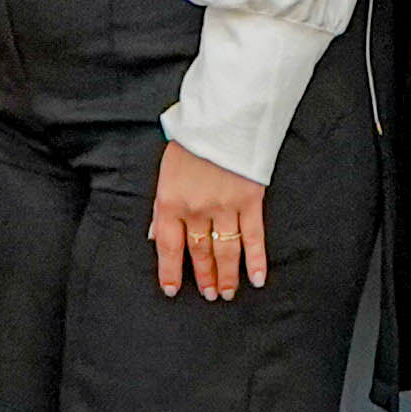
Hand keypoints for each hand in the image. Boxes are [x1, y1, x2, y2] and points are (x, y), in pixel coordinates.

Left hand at [151, 141, 272, 300]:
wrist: (223, 117)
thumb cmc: (192, 140)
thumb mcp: (166, 170)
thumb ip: (161, 205)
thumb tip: (154, 233)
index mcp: (171, 201)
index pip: (167, 246)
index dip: (169, 271)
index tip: (172, 290)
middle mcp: (196, 210)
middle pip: (199, 252)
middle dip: (203, 276)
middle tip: (208, 294)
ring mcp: (225, 207)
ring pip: (225, 250)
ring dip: (227, 274)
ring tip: (227, 293)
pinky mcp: (250, 200)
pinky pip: (253, 236)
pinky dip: (256, 260)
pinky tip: (257, 278)